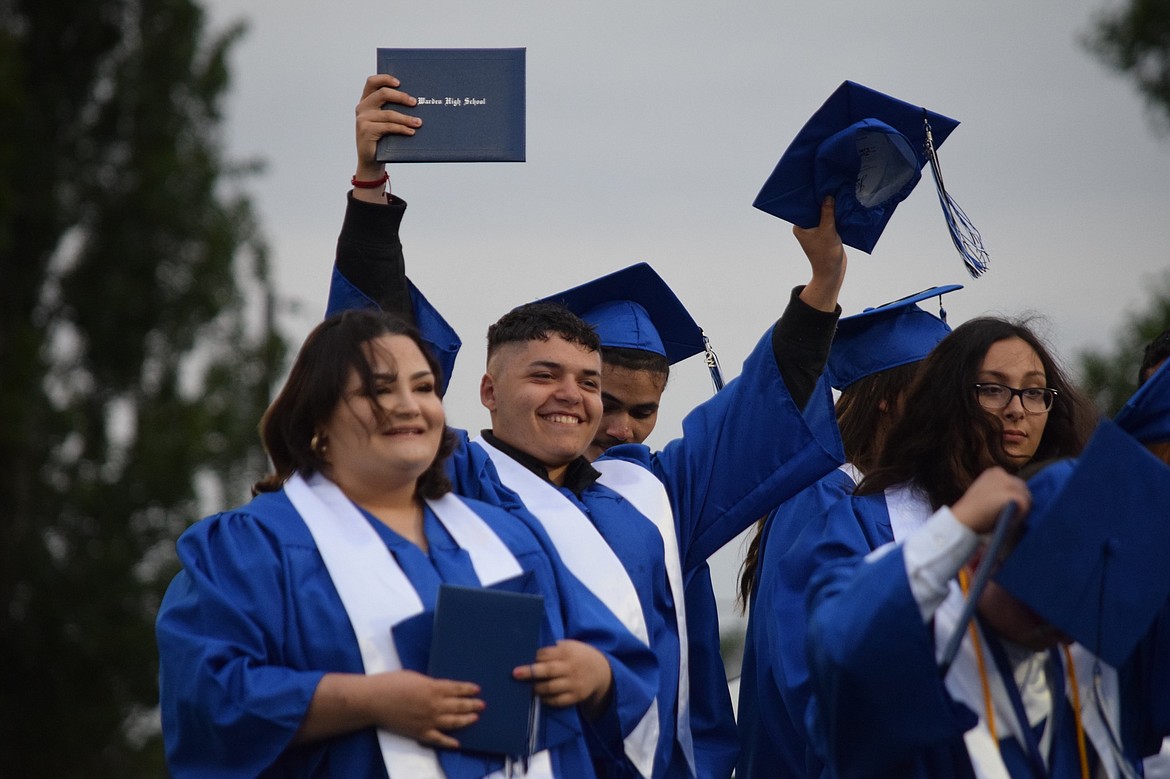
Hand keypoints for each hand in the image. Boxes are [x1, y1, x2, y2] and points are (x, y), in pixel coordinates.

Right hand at [353, 74, 421, 197]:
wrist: (371, 160)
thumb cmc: (383, 138)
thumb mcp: (386, 121)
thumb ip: (393, 109)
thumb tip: (416, 101)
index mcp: (367, 100)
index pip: (372, 82)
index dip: (385, 78)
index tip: (400, 82)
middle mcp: (362, 107)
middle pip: (382, 94)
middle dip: (401, 97)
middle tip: (415, 102)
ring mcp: (363, 119)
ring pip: (388, 114)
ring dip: (406, 118)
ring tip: (419, 122)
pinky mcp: (365, 130)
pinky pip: (388, 127)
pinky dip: (402, 129)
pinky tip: (411, 132)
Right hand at [368, 670, 483, 748]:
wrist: (374, 700)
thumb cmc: (392, 683)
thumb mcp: (415, 677)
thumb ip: (430, 684)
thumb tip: (439, 688)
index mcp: (433, 688)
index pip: (456, 689)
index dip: (468, 689)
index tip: (477, 690)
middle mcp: (434, 705)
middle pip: (458, 705)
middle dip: (472, 705)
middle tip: (482, 705)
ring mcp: (428, 720)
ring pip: (453, 722)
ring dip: (465, 720)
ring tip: (474, 719)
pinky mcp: (420, 733)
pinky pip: (438, 739)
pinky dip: (448, 742)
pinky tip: (457, 743)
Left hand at [513, 639, 613, 716]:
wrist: (601, 671)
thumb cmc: (578, 656)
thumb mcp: (570, 646)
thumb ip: (554, 649)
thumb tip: (531, 654)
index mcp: (568, 652)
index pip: (546, 654)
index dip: (535, 657)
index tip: (527, 658)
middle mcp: (571, 667)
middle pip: (548, 670)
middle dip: (531, 672)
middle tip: (516, 673)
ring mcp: (574, 683)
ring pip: (551, 688)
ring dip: (537, 688)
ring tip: (529, 688)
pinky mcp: (576, 696)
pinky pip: (559, 701)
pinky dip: (547, 700)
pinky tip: (540, 697)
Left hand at [795, 196, 846, 312]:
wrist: (832, 271)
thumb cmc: (826, 254)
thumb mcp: (827, 230)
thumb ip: (827, 213)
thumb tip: (827, 196)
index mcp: (800, 227)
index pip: (803, 207)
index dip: (811, 197)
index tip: (818, 184)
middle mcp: (806, 227)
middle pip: (813, 209)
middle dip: (822, 200)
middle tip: (830, 185)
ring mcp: (816, 230)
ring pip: (823, 214)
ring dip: (830, 207)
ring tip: (837, 191)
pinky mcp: (826, 233)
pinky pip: (830, 219)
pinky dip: (835, 214)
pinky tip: (842, 204)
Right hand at [951, 467, 1030, 534]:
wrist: (962, 519)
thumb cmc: (972, 512)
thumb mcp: (985, 494)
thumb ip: (999, 492)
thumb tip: (1016, 499)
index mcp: (994, 472)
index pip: (1015, 483)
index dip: (1012, 498)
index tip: (1002, 508)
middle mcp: (1001, 473)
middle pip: (1023, 489)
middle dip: (1019, 502)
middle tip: (1007, 515)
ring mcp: (1006, 482)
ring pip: (1026, 497)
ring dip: (1020, 510)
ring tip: (1006, 518)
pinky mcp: (1011, 493)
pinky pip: (1026, 506)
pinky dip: (1020, 516)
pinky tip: (1008, 521)